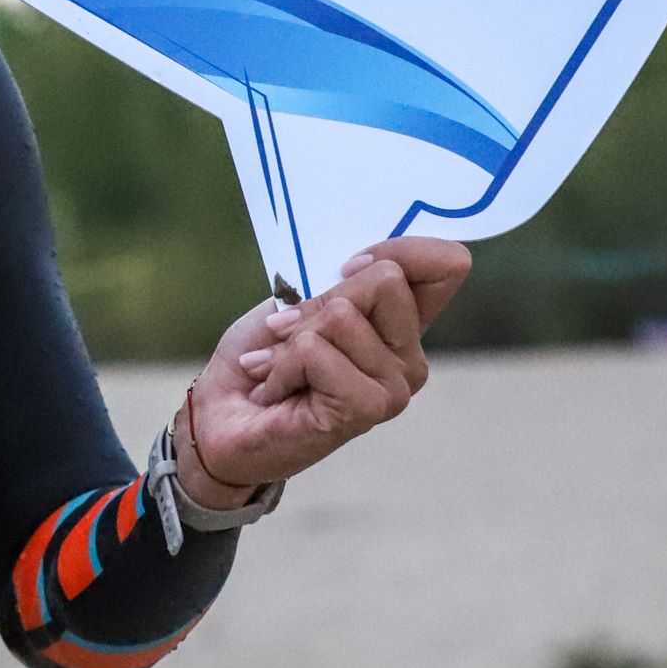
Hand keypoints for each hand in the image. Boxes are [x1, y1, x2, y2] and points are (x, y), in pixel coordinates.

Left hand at [174, 237, 470, 503]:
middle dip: (320, 299)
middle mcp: (409, 358)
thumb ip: (337, 285)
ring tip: (278, 368)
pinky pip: (316, 351)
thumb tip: (366, 266)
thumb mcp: (294, 304)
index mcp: (400, 324)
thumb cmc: (259, 359)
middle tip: (288, 334)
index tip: (345, 267)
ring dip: (290, 339)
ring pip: (342, 315)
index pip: (447, 265)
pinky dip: (281, 364)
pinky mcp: (367, 410)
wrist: (219, 420)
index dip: (401, 248)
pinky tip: (275, 390)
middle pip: (386, 278)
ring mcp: (394, 388)